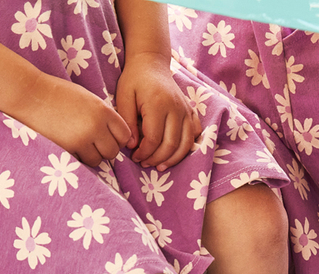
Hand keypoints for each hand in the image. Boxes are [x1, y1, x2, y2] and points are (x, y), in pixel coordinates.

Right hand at [18, 76, 131, 166]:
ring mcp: (81, 139)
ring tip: (79, 144)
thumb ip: (103, 115)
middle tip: (93, 144)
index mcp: (103, 110)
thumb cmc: (59, 94)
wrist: (31, 95)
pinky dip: (76, 157)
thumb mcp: (88, 99)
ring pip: (97, 160)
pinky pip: (80, 162)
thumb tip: (117, 135)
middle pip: (113, 151)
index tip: (109, 138)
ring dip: (91, 156)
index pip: (124, 135)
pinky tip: (68, 145)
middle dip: (105, 150)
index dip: (118, 139)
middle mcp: (96, 126)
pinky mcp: (67, 149)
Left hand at [115, 51, 200, 169]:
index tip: (135, 157)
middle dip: (157, 159)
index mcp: (158, 104)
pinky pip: (195, 134)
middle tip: (145, 164)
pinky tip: (175, 153)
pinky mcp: (191, 111)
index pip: (154, 139)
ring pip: (186, 143)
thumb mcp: (124, 97)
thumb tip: (133, 146)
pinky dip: (187, 147)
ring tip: (160, 166)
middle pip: (171, 144)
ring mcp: (186, 110)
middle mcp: (176, 108)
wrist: (152, 62)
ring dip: (173, 159)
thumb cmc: (135, 79)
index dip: (145, 153)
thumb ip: (127, 121)